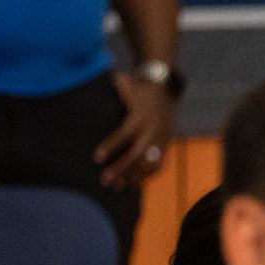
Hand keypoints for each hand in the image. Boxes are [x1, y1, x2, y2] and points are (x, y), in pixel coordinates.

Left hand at [96, 72, 175, 189]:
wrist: (167, 91)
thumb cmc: (142, 89)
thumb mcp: (134, 86)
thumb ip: (125, 85)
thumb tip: (118, 77)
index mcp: (142, 116)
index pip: (125, 134)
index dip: (111, 146)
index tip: (97, 159)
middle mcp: (153, 130)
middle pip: (138, 154)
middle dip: (121, 169)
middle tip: (105, 180)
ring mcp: (161, 140)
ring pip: (148, 163)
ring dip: (132, 176)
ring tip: (117, 187)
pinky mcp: (165, 145)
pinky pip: (158, 165)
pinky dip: (146, 176)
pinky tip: (133, 185)